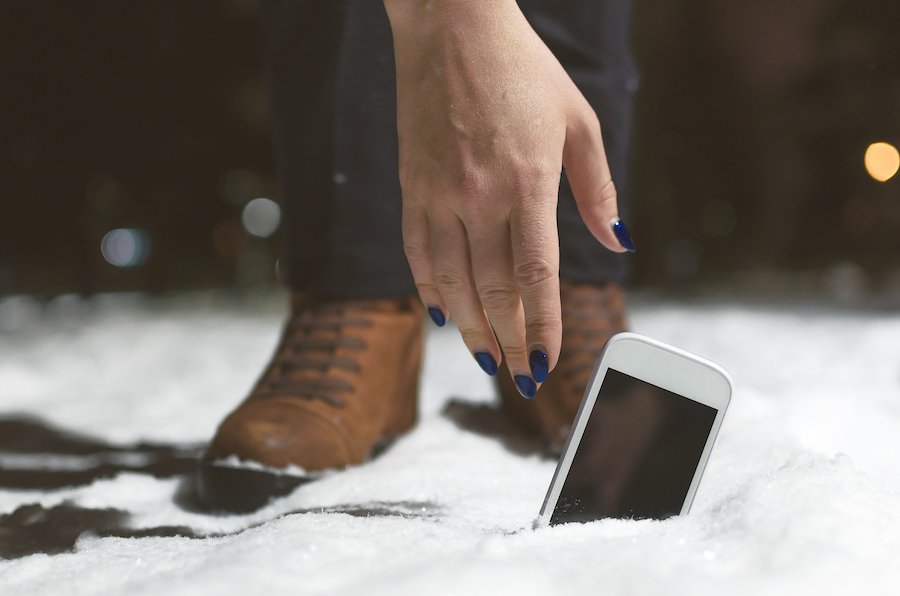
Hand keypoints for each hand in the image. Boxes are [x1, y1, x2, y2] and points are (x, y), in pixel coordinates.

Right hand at [385, 0, 628, 396]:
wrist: (451, 28)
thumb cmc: (522, 69)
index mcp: (528, 181)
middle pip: (494, 290)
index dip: (542, 327)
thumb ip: (597, 188)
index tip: (548, 363)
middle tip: (519, 374)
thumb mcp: (578, 120)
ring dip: (469, 327)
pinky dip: (429, 290)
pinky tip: (441, 314)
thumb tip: (619, 239)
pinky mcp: (412, 187)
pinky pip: (417, 253)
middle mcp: (479, 196)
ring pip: (451, 282)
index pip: (536, 276)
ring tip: (485, 357)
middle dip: (509, 340)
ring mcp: (439, 194)